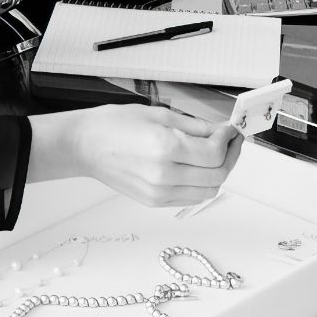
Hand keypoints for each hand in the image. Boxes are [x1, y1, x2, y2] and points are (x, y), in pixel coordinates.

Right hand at [29, 105, 243, 206]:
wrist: (85, 146)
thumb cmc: (115, 125)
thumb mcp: (160, 114)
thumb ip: (195, 126)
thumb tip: (221, 131)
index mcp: (166, 149)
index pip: (215, 154)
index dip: (228, 141)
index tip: (230, 130)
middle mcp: (164, 176)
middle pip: (217, 176)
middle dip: (231, 157)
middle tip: (231, 141)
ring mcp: (159, 193)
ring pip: (208, 191)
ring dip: (219, 173)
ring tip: (217, 154)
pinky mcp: (154, 201)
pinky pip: (192, 198)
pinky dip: (203, 184)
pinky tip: (200, 167)